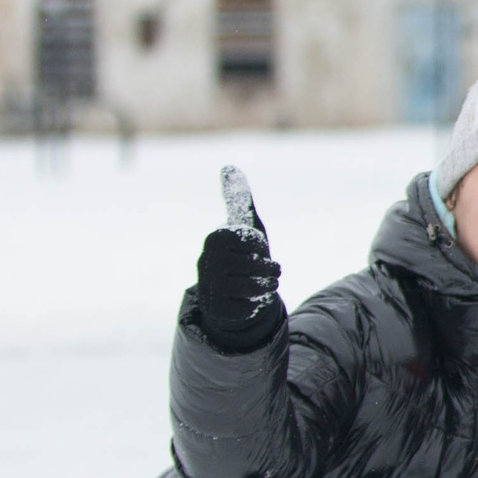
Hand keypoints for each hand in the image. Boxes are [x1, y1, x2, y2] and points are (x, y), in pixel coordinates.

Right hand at [195, 165, 282, 351]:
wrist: (231, 294)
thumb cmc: (242, 255)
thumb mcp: (245, 226)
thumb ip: (239, 198)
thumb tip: (228, 166)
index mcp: (216, 238)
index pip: (254, 240)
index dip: (261, 246)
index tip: (254, 248)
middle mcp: (207, 262)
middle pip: (258, 266)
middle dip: (270, 269)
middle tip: (265, 270)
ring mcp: (209, 288)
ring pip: (255, 287)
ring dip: (267, 286)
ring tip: (263, 284)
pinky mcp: (217, 311)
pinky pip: (250, 308)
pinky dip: (256, 305)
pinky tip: (246, 301)